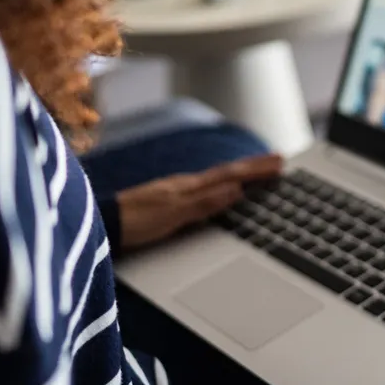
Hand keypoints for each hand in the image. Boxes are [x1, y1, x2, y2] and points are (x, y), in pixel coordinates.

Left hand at [116, 154, 282, 249]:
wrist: (104, 225)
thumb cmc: (134, 222)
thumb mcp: (173, 215)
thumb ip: (204, 203)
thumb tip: (236, 190)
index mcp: (189, 186)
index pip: (231, 174)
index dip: (256, 169)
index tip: (280, 162)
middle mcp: (185, 184)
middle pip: (227, 172)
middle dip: (254, 166)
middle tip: (279, 160)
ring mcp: (176, 190)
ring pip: (217, 177)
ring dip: (240, 172)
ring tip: (258, 169)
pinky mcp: (170, 200)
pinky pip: (206, 186)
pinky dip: (223, 183)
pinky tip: (223, 187)